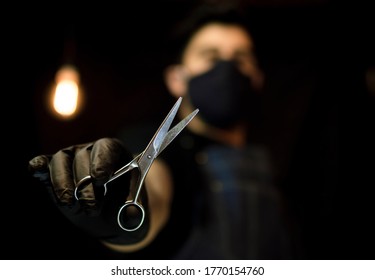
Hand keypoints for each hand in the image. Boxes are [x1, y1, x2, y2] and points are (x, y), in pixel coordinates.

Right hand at [28, 137, 148, 244]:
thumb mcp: (131, 207)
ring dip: (63, 185)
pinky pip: (43, 164)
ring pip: (61, 162)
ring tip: (71, 206)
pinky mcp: (53, 170)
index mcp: (114, 151)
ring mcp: (70, 157)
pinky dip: (39, 167)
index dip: (102, 162)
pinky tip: (37, 172)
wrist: (107, 213)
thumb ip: (133, 211)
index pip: (106, 149)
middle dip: (85, 186)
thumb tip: (131, 217)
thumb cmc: (121, 203)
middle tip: (91, 208)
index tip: (101, 180)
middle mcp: (90, 150)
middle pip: (83, 159)